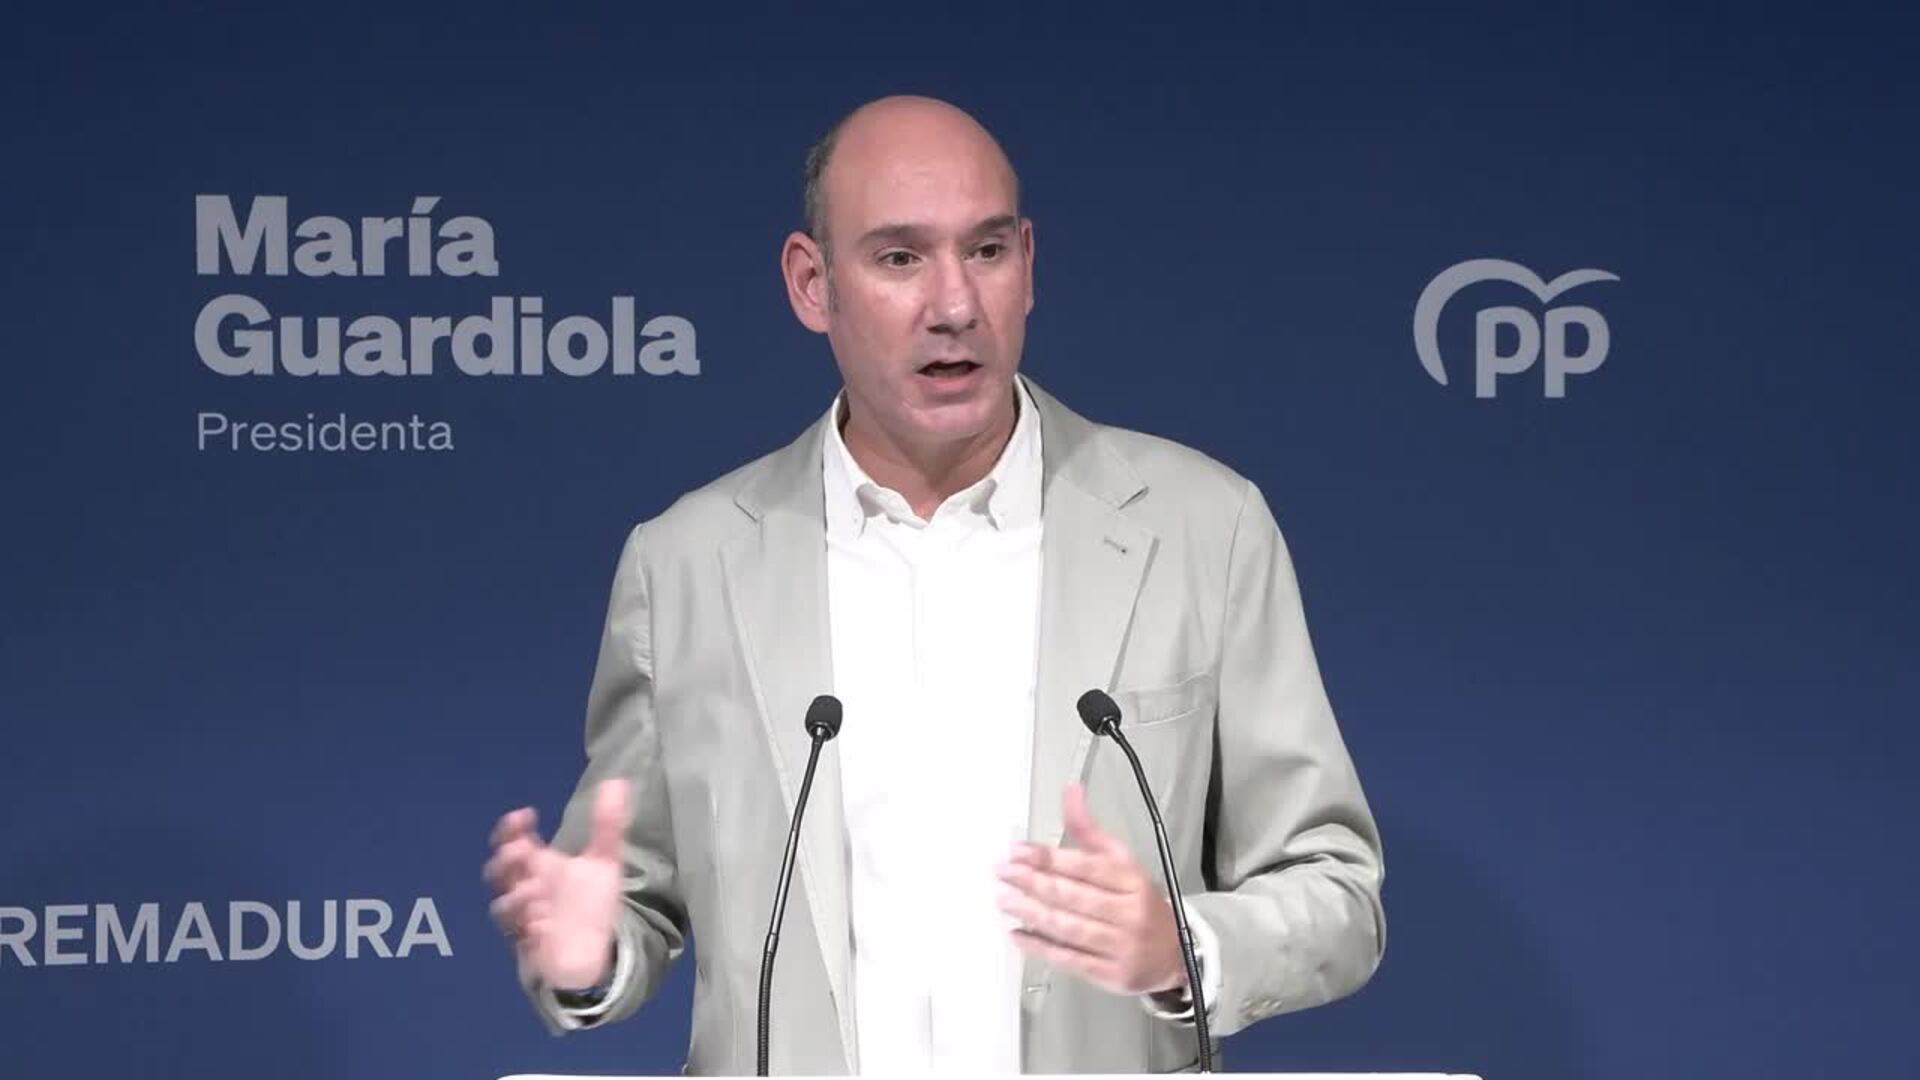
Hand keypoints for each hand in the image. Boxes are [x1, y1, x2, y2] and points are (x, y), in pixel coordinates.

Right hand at [484, 778, 629, 988]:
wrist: (593, 950)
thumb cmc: (591, 905)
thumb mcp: (604, 862)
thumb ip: (607, 825)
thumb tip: (617, 782)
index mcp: (540, 866)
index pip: (514, 840)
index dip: (512, 827)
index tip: (525, 815)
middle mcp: (526, 888)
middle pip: (499, 870)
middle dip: (506, 858)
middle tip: (523, 849)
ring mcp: (524, 917)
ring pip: (501, 905)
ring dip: (514, 894)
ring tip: (536, 888)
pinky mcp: (527, 943)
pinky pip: (514, 933)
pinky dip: (522, 923)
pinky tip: (538, 918)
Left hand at [996, 782, 1185, 995]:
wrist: (1175, 955)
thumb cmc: (1139, 902)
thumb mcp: (1122, 862)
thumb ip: (1089, 830)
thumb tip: (1070, 791)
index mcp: (1132, 880)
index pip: (1086, 867)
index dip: (1049, 857)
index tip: (1018, 850)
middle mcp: (1128, 913)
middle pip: (1074, 896)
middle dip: (1033, 882)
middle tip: (1003, 872)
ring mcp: (1120, 946)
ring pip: (1068, 927)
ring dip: (1032, 912)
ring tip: (1003, 899)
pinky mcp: (1109, 974)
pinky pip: (1069, 959)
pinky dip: (1040, 946)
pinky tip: (1018, 934)